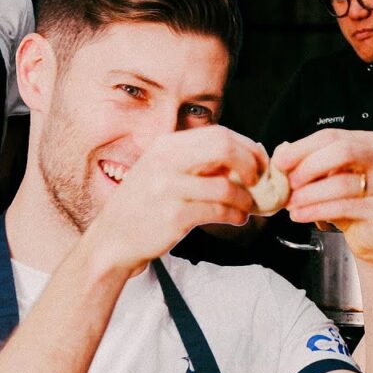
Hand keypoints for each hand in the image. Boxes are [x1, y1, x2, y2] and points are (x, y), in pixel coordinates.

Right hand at [86, 125, 265, 271]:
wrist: (113, 239)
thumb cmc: (145, 207)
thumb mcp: (164, 172)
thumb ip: (198, 162)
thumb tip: (246, 158)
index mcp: (166, 146)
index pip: (218, 134)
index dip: (247, 147)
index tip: (260, 162)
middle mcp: (166, 161)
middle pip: (225, 148)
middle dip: (251, 164)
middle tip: (260, 181)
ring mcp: (168, 188)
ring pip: (226, 186)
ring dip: (246, 199)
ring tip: (248, 207)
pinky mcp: (174, 216)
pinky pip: (219, 211)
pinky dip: (236, 215)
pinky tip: (237, 219)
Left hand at [271, 129, 372, 263]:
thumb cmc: (354, 208)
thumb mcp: (332, 181)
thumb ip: (312, 166)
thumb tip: (282, 156)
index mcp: (369, 144)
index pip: (332, 136)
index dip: (302, 148)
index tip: (280, 161)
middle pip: (342, 151)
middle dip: (309, 166)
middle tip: (289, 182)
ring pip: (342, 182)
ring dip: (309, 194)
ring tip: (291, 203)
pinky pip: (344, 207)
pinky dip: (317, 211)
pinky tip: (301, 215)